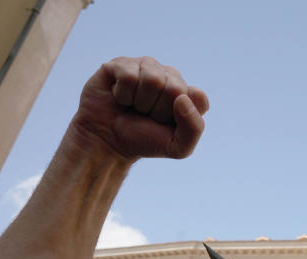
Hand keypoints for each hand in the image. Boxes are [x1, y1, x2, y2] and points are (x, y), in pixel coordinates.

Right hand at [71, 56, 209, 160]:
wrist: (108, 142)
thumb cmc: (145, 141)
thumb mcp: (178, 147)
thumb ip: (194, 127)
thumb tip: (182, 97)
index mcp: (187, 93)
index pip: (198, 97)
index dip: (182, 115)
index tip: (168, 123)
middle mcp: (169, 76)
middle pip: (175, 88)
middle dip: (159, 110)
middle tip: (147, 115)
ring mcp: (145, 67)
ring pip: (152, 79)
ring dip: (140, 102)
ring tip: (134, 106)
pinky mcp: (121, 64)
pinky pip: (129, 76)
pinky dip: (123, 94)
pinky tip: (119, 97)